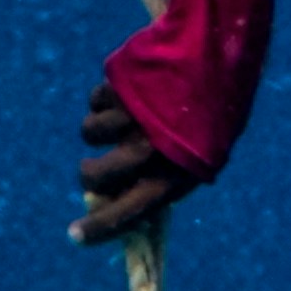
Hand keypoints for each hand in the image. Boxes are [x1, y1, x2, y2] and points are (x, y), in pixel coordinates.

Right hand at [74, 79, 192, 249]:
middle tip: (91, 166)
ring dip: (101, 125)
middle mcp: (150, 150)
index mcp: (175, 174)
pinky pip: (95, 100)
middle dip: (88, 172)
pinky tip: (128, 90)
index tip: (74, 236)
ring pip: (90, 132)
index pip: (129, 211)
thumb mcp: (195, 153)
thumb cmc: (209, 113)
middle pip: (93, 175)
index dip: (99, 227)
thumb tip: (115, 194)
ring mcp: (133, 118)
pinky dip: (105, 98)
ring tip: (125, 114)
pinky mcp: (120, 87)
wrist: (217, 54)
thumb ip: (160, 175)